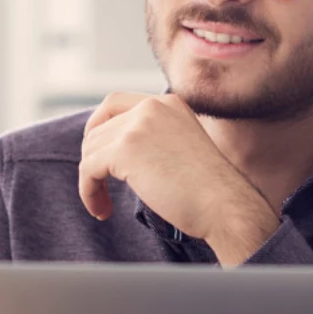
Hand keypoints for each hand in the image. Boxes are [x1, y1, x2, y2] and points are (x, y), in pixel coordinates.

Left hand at [80, 92, 279, 265]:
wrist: (224, 205)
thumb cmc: (209, 190)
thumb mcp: (181, 148)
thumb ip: (153, 139)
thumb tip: (113, 153)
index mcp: (168, 103)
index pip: (114, 102)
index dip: (98, 127)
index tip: (98, 155)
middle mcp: (152, 107)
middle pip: (98, 128)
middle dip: (93, 160)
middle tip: (100, 187)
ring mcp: (138, 125)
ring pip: (91, 149)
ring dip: (91, 180)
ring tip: (104, 205)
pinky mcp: (126, 149)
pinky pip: (88, 169)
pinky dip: (88, 191)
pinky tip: (102, 210)